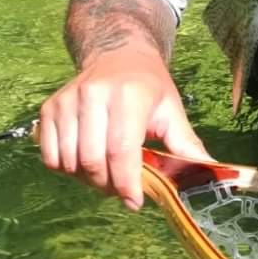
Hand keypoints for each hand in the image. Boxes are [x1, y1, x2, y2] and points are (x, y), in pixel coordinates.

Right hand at [37, 46, 209, 210]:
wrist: (119, 56)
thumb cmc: (149, 88)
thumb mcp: (172, 111)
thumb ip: (186, 144)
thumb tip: (208, 173)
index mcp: (130, 94)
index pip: (121, 149)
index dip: (126, 182)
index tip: (134, 201)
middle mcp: (94, 94)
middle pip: (93, 160)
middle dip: (108, 185)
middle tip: (122, 188)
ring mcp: (68, 100)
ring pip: (70, 161)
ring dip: (88, 180)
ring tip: (107, 172)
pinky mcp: (49, 108)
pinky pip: (50, 156)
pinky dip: (67, 169)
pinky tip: (86, 161)